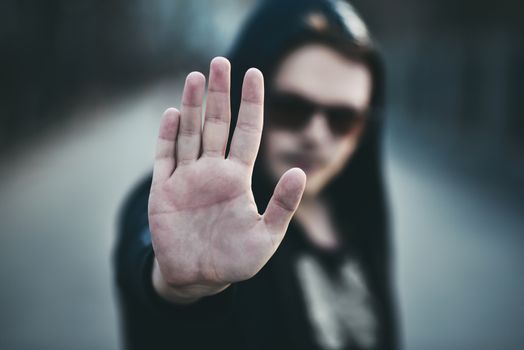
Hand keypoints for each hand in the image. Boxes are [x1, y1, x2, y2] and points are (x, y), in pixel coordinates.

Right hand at [148, 57, 305, 302]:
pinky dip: (167, 136)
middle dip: (219, 94)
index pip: (247, 133)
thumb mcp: (266, 237)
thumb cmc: (236, 260)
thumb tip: (301, 171)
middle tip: (220, 62)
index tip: (255, 73)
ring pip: (190, 134)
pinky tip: (173, 113)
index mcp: (237, 179)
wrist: (199, 279)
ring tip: (196, 77)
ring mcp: (186, 179)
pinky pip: (165, 157)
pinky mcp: (164, 192)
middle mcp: (212, 172)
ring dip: (192, 106)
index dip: (251, 104)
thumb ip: (283, 205)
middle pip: (217, 125)